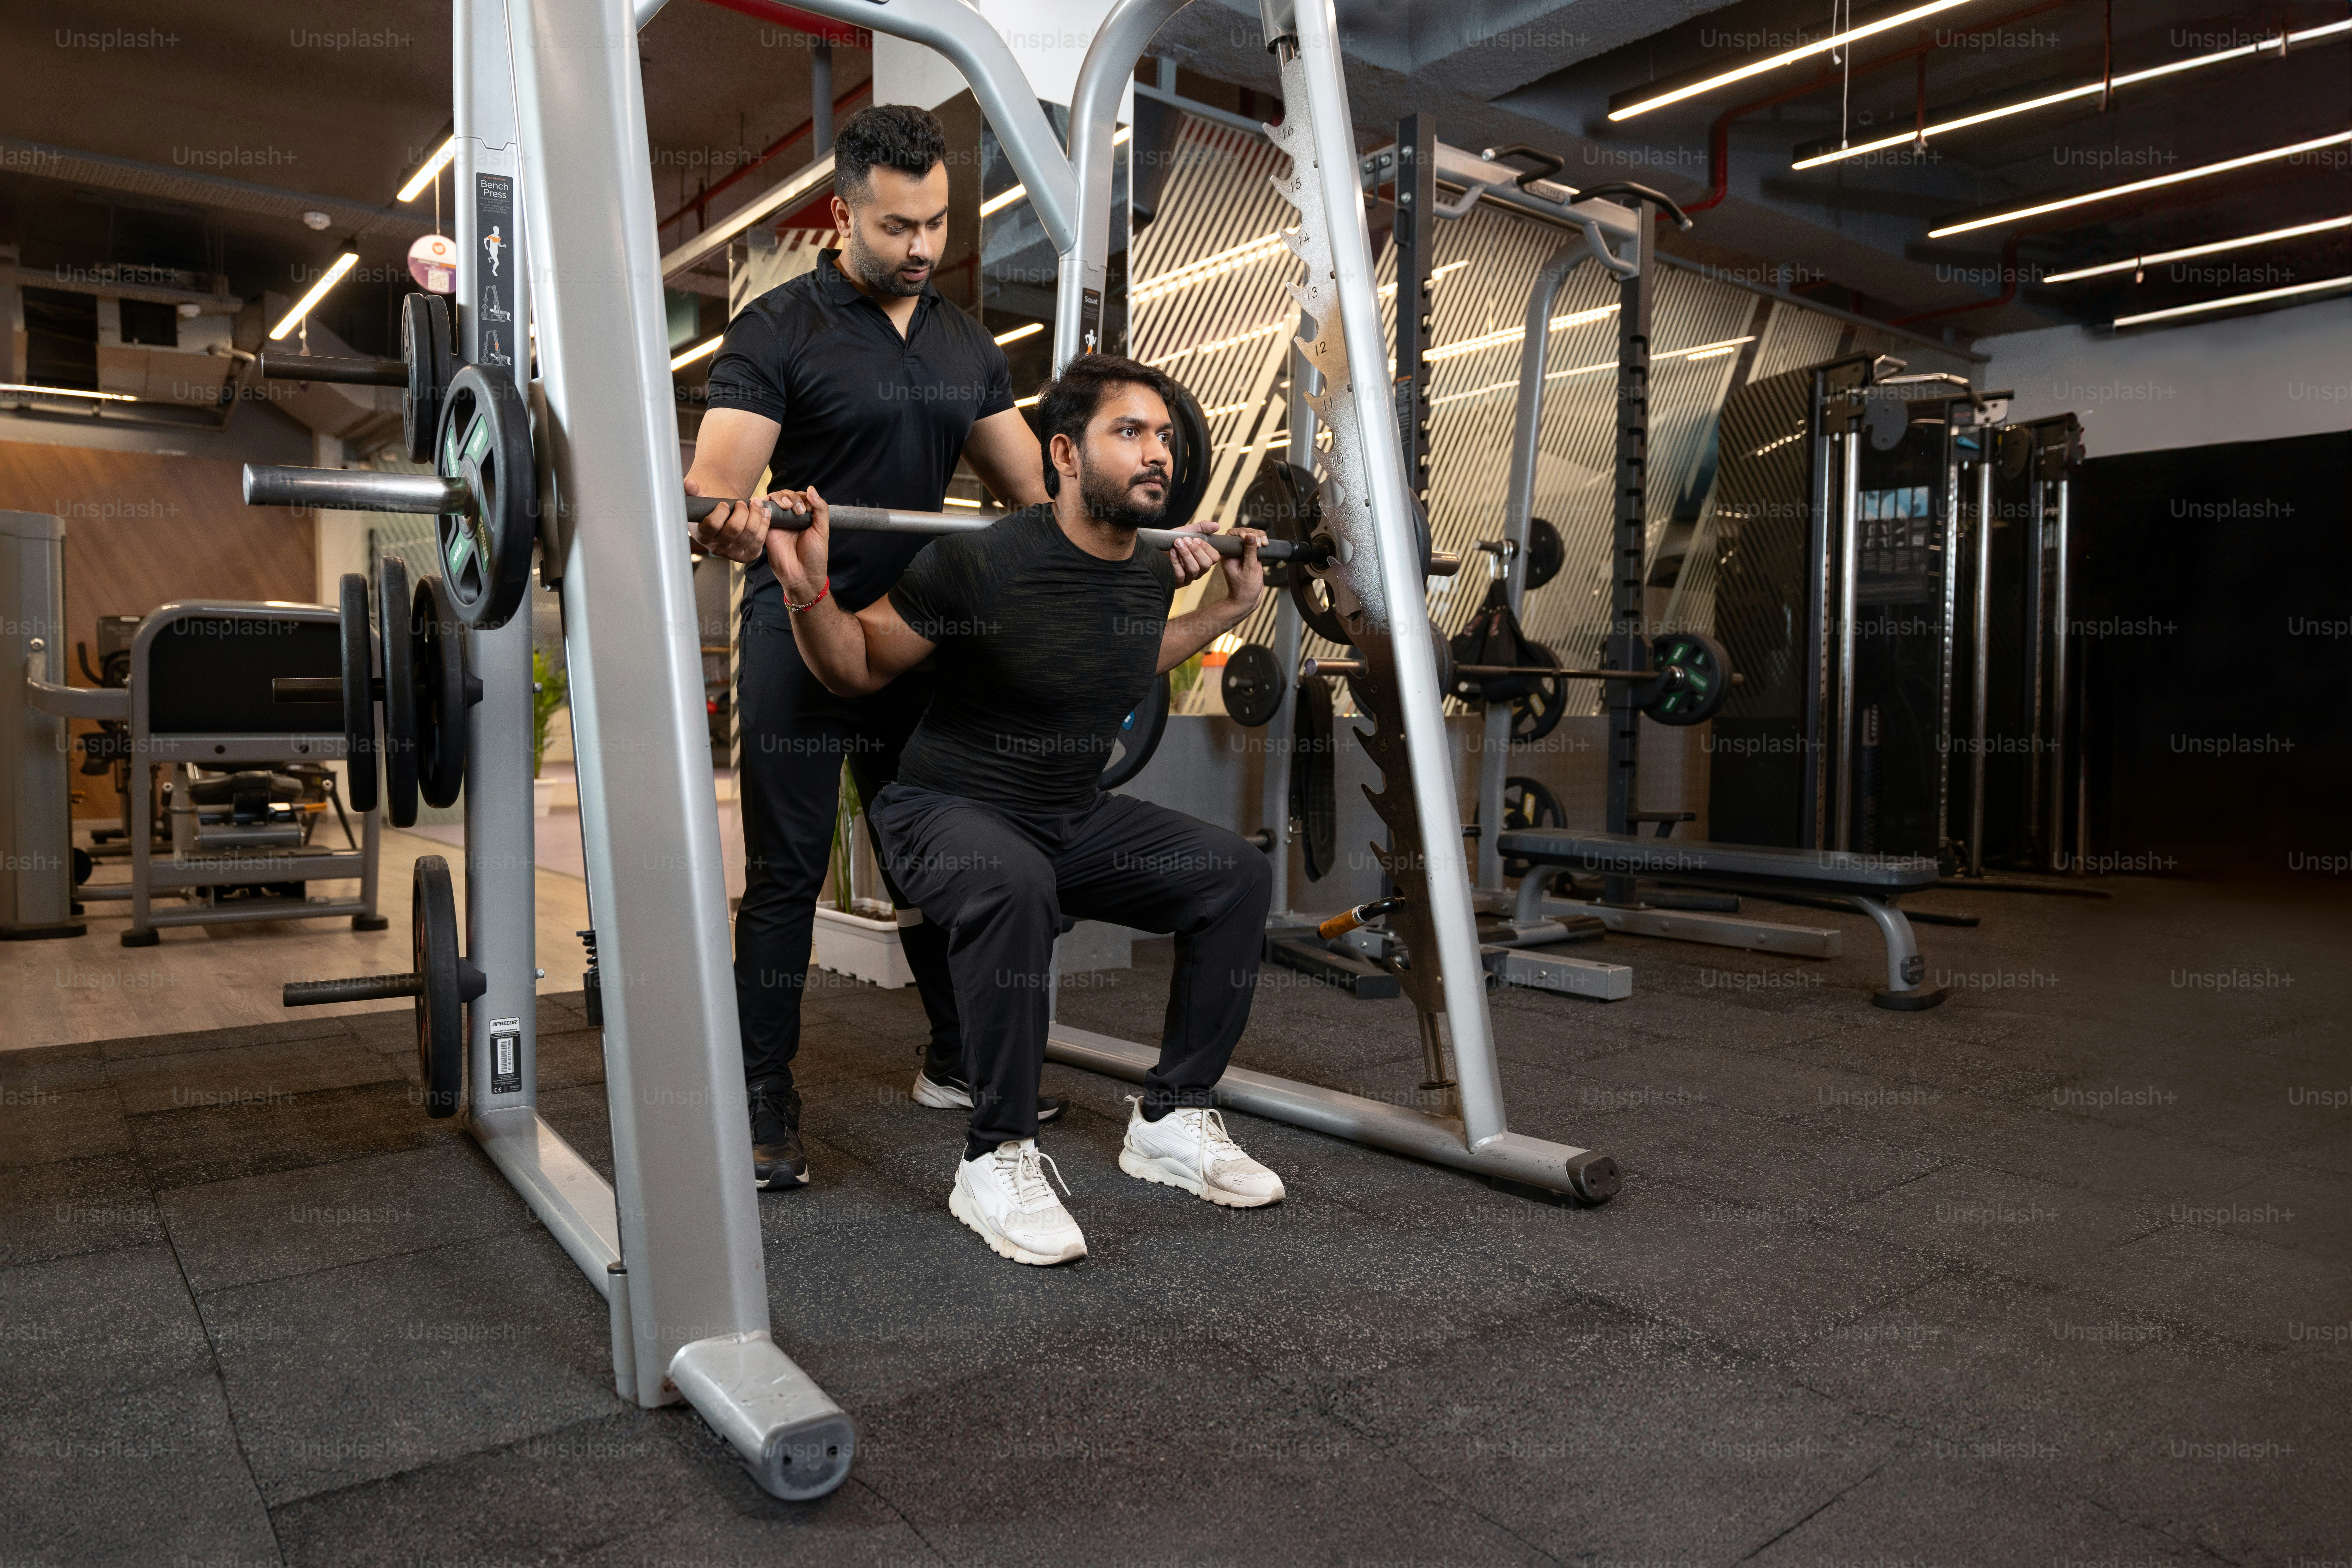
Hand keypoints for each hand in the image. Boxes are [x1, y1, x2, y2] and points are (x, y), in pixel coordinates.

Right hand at [685, 474, 766, 563]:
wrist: (722, 526)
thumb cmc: (710, 512)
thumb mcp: (700, 503)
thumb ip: (693, 492)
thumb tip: (689, 483)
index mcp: (703, 535)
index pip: (713, 524)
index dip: (721, 511)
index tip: (724, 503)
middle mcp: (717, 547)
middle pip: (734, 528)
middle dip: (742, 511)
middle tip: (742, 502)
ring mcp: (732, 553)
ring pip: (749, 534)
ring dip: (756, 515)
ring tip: (757, 503)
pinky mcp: (746, 555)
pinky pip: (759, 541)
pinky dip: (764, 525)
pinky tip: (765, 513)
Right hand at [762, 486, 829, 603]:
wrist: (802, 576)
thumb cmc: (815, 556)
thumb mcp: (822, 530)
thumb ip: (820, 509)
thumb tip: (812, 489)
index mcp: (805, 517)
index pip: (800, 496)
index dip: (801, 497)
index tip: (806, 509)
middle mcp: (791, 518)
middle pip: (785, 495)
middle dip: (790, 497)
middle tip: (797, 510)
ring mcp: (778, 523)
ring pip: (773, 500)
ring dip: (779, 498)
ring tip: (786, 507)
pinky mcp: (767, 529)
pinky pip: (762, 513)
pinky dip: (764, 506)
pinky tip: (769, 507)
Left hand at [1166, 516, 1223, 588]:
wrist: (1157, 547)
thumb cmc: (1174, 541)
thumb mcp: (1188, 531)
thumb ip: (1202, 528)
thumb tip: (1216, 526)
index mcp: (1203, 559)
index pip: (1214, 558)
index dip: (1207, 548)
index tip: (1196, 539)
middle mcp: (1198, 571)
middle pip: (1206, 565)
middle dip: (1196, 550)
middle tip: (1186, 539)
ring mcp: (1188, 578)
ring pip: (1194, 570)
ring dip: (1186, 554)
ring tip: (1177, 543)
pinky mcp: (1177, 582)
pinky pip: (1180, 575)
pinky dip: (1176, 562)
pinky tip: (1172, 552)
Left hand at [1218, 526, 1265, 614]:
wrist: (1247, 600)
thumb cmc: (1244, 589)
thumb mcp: (1249, 569)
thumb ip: (1250, 551)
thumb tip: (1250, 535)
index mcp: (1228, 554)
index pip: (1232, 534)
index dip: (1242, 532)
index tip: (1252, 538)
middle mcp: (1234, 552)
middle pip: (1243, 533)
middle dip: (1253, 534)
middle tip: (1260, 544)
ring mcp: (1243, 554)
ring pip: (1251, 537)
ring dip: (1259, 537)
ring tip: (1264, 545)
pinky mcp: (1251, 556)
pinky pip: (1256, 544)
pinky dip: (1262, 542)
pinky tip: (1265, 546)